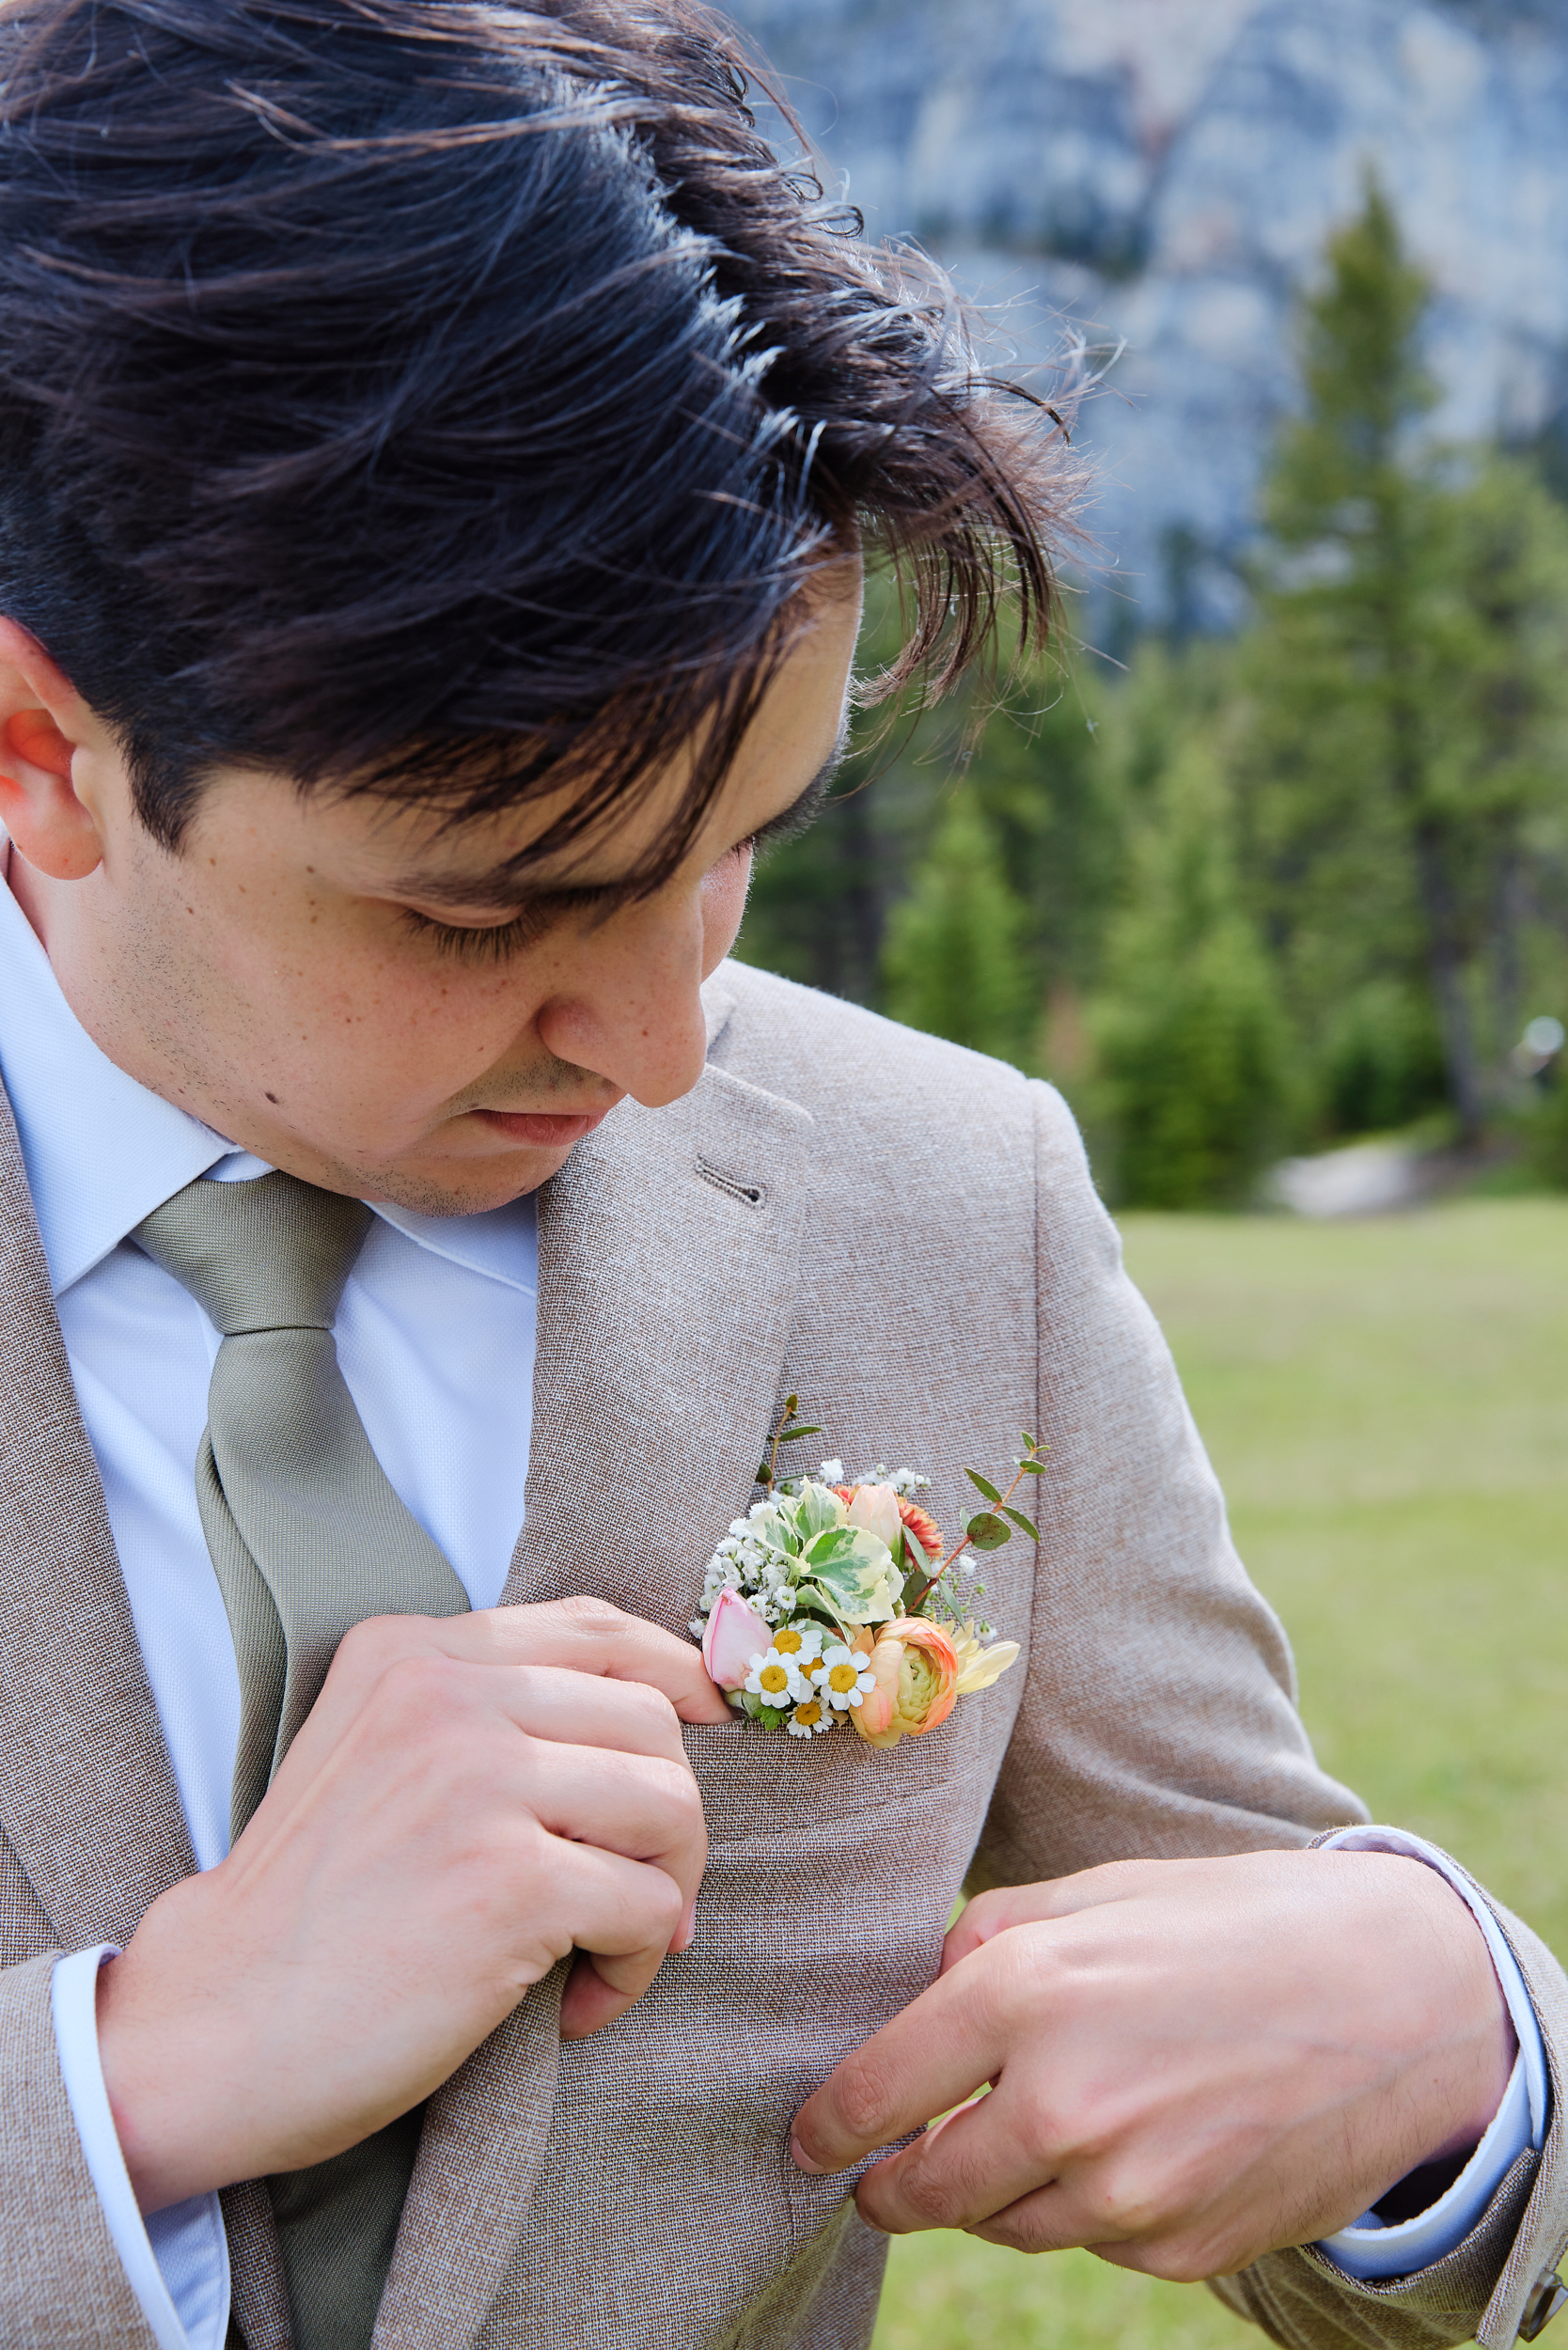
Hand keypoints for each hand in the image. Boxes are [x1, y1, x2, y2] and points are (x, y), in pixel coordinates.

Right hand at [98, 1597, 729, 2212]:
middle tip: (635, 1900)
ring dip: (665, 1891)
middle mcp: (444, 1693)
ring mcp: (475, 1780)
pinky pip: (646, 1906)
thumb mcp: (375, 1755)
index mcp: (410, 1651)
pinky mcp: (506, 1880)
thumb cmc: (308, 1913)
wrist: (210, 2029)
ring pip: (669, 1803)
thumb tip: (665, 1717)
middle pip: (650, 1721)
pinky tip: (577, 2006)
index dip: (674, 1671)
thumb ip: (482, 1713)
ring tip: (608, 1953)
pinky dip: (634, 1965)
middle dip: (671, 1818)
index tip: (714, 1719)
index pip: (592, 1627)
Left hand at [790, 1849, 1515, 2280]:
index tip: (808, 2142)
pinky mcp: (1182, 2249)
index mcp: (1026, 1993)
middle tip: (877, 2175)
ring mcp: (1126, 2193)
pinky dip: (1087, 2206)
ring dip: (993, 2191)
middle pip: (922, 2189)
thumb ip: (988, 1941)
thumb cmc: (1234, 1922)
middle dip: (889, 2185)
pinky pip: (1093, 2241)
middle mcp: (1063, 2106)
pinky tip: (1128, 2145)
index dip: (827, 2127)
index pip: (875, 2091)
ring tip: (1027, 2133)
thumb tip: (917, 1998)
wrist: (1398, 2001)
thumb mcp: (1097, 1892)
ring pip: (1005, 2223)